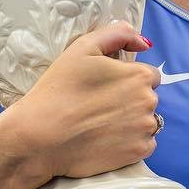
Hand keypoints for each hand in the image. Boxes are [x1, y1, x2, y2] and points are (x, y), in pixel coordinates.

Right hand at [0, 21, 159, 188]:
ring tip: (102, 124)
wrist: (40, 136)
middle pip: (148, 99)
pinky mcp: (137, 153)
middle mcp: (149, 102)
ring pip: (146, 122)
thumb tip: (144, 42)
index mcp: (140, 76)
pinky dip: (131, 143)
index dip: (128, 79)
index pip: (148, 75)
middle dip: (131, 100)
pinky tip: (108, 140)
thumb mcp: (83, 47)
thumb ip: (117, 34)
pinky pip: (144, 145)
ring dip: (132, 122)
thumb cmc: (60, 89)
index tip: (107, 87)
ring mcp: (144, 130)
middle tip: (100, 106)